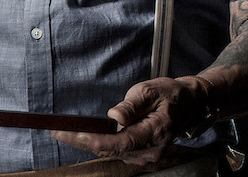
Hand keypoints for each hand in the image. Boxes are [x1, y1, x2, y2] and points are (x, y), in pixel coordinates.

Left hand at [50, 77, 205, 164]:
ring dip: (88, 144)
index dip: (90, 140)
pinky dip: (100, 144)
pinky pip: (117, 151)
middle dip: (81, 142)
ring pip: (112, 152)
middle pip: (110, 150)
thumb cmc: (170, 94)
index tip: (68, 133)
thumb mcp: (150, 91)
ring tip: (66, 133)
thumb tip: (114, 116)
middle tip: (57, 132)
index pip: (116, 142)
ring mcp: (147, 155)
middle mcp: (151, 150)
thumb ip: (131, 105)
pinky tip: (85, 136)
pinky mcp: (143, 153)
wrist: (190, 103)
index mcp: (154, 132)